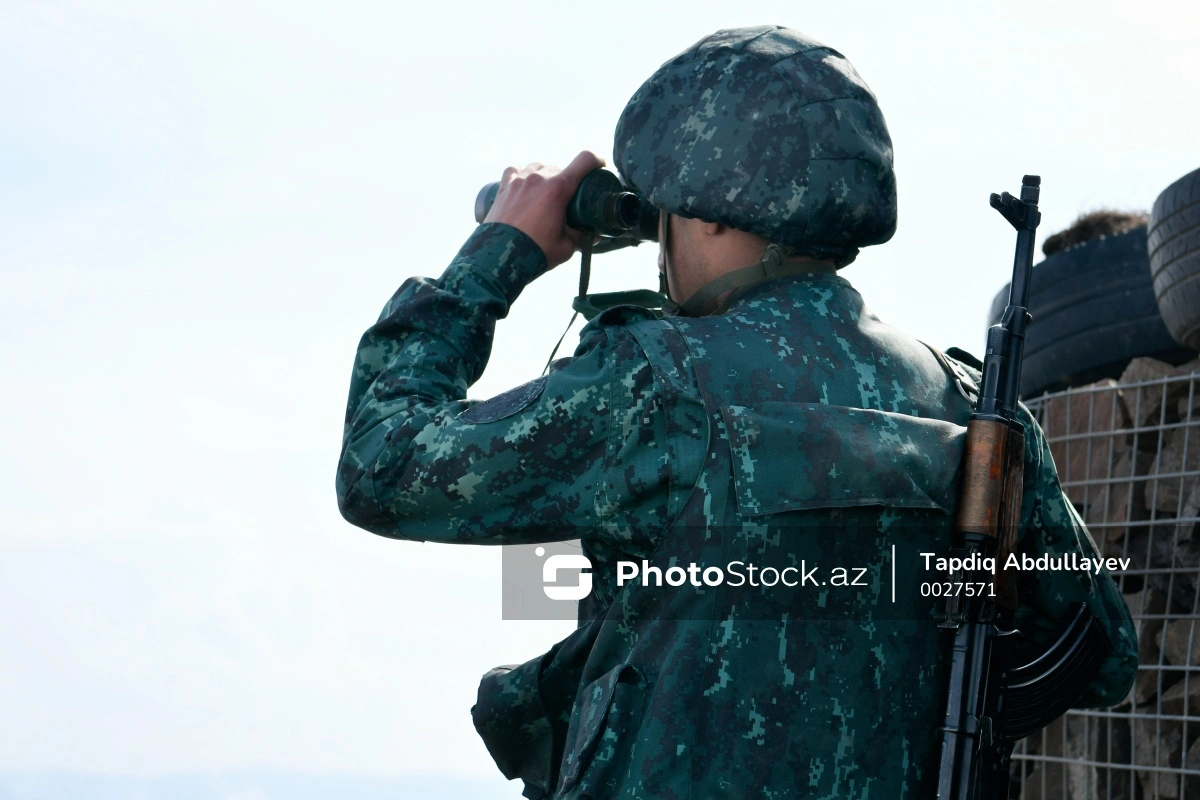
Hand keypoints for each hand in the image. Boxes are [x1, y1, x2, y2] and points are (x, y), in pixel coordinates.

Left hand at [483, 150, 604, 268]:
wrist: (500, 259)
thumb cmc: (535, 253)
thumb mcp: (566, 247)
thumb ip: (582, 237)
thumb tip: (595, 235)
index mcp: (558, 189)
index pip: (584, 161)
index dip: (596, 160)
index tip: (599, 166)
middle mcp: (538, 178)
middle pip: (560, 169)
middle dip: (566, 182)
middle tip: (567, 200)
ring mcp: (519, 181)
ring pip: (538, 167)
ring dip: (545, 177)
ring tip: (545, 195)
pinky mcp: (504, 188)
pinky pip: (514, 171)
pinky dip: (521, 176)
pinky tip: (523, 187)